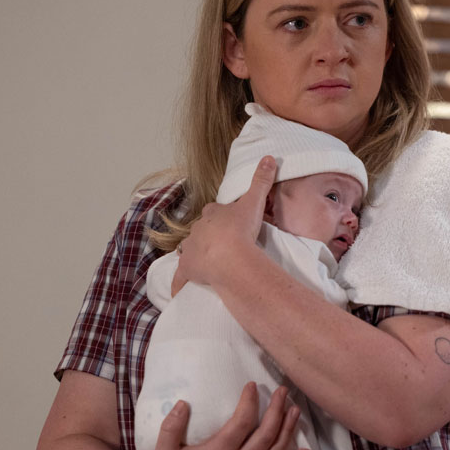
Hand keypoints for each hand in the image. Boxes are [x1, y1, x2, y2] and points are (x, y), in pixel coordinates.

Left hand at [177, 155, 276, 287]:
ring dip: (197, 254)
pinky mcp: (188, 270)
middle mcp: (198, 229)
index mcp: (212, 214)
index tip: (230, 223)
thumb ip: (261, 180)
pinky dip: (180, 284)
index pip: (214, 211)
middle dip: (209, 236)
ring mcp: (190, 250)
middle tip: (224, 245)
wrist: (230, 256)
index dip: (221, 217)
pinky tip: (180, 293)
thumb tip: (269, 157)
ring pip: (190, 250)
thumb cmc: (241, 229)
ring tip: (210, 263)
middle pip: (201, 231)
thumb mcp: (254, 202)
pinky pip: (181, 278)